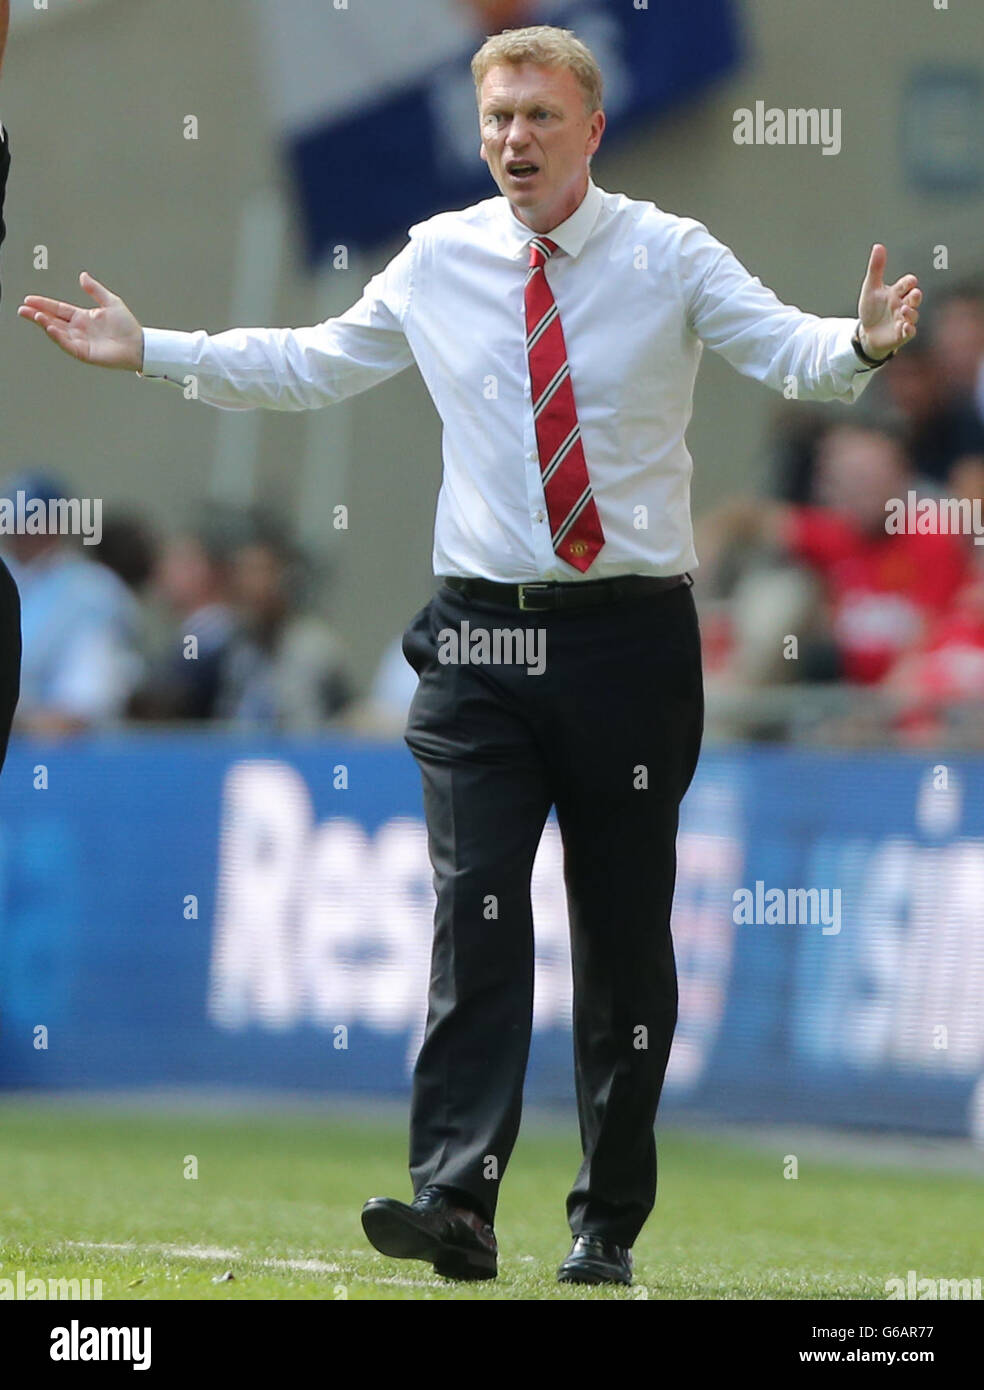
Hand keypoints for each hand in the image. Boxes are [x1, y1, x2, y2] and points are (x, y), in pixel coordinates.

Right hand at [18, 271, 143, 370]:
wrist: (138, 344)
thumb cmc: (127, 326)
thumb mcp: (110, 301)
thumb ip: (95, 289)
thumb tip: (82, 275)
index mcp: (83, 317)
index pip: (58, 309)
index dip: (44, 304)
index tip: (29, 299)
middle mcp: (79, 330)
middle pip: (53, 320)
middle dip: (37, 315)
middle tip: (22, 309)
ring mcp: (80, 342)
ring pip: (57, 332)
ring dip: (45, 324)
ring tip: (34, 316)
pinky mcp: (84, 353)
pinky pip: (68, 345)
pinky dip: (58, 337)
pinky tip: (51, 328)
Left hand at [857, 244, 920, 359]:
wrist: (866, 333)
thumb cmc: (871, 309)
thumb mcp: (871, 288)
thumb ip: (876, 268)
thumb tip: (878, 246)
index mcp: (897, 292)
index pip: (907, 284)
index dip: (909, 282)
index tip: (910, 281)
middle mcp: (903, 305)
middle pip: (914, 299)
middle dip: (915, 296)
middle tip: (914, 294)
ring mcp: (903, 320)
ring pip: (913, 315)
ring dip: (911, 312)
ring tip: (904, 310)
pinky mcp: (901, 334)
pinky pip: (909, 332)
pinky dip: (909, 329)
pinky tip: (905, 326)